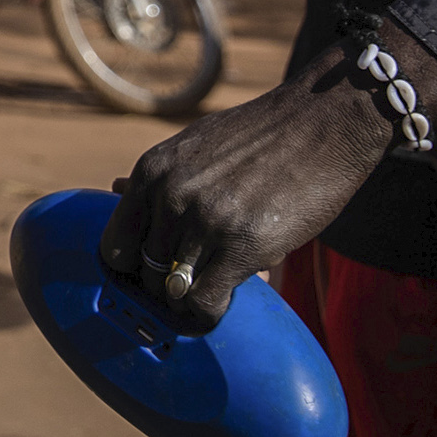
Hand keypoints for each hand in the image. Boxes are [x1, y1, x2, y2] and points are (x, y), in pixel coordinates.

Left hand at [97, 20, 436, 331]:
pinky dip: (209, 315)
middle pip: (145, 274)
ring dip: (190, 300)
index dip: (131, 268)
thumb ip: (158, 176)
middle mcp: (171, 196)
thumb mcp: (195, 144)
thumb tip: (113, 188)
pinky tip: (225, 302)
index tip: (152, 274)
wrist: (324, 122)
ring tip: (212, 290)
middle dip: (165, 286)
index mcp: (153, 171)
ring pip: (172, 292)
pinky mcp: (244, 246)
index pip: (113, 246)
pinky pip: (205, 304)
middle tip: (193, 282)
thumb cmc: (261, 136)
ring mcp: (206, 221)